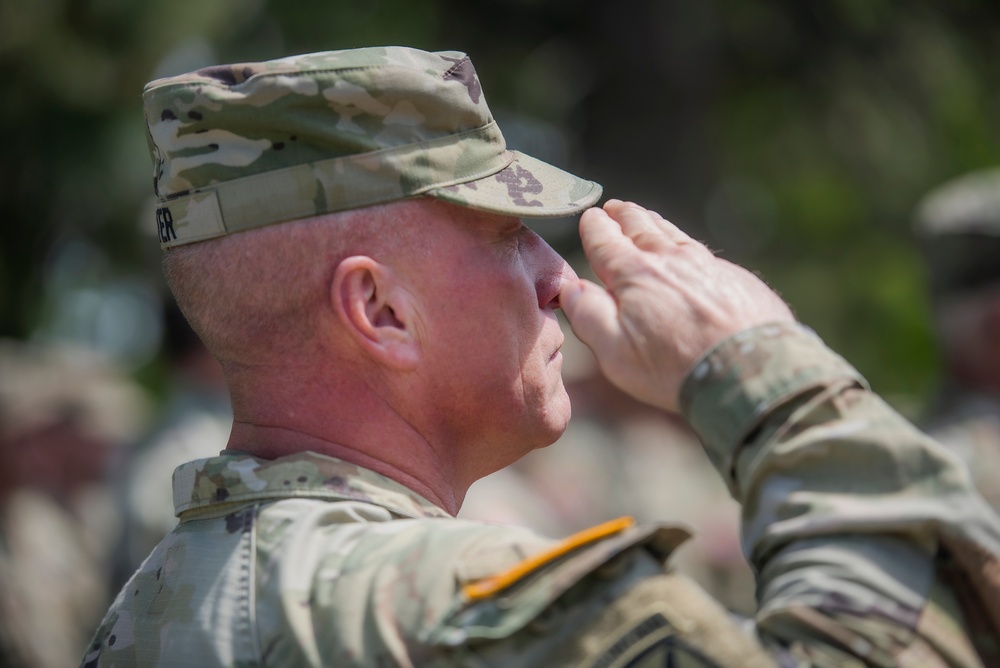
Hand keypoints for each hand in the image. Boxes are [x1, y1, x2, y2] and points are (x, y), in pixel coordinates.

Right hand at [559, 200, 794, 411]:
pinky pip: (702, 252)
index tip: (589, 217)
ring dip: (654, 222)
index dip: (594, 227)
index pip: (606, 241)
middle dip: (624, 215)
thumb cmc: (675, 368)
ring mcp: (707, 265)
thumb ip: (589, 316)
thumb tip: (571, 287)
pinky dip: (685, 244)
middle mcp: (670, 259)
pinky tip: (686, 249)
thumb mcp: (616, 352)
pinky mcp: (736, 278)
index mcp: (634, 274)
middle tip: (614, 207)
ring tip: (644, 217)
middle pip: (641, 227)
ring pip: (673, 234)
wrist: (751, 370)